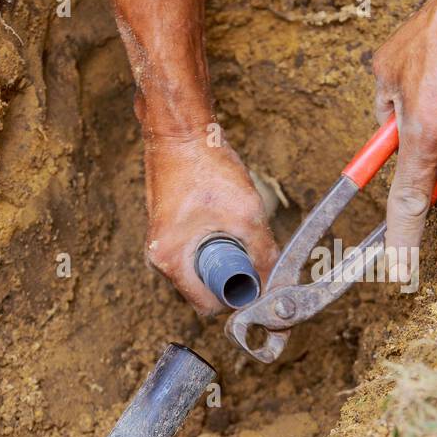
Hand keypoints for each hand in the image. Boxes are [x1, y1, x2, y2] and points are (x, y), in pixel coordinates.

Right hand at [142, 133, 278, 315]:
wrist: (179, 131)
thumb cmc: (203, 165)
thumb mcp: (245, 214)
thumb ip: (263, 252)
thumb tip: (276, 280)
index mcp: (170, 260)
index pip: (207, 305)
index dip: (237, 297)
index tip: (257, 281)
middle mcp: (160, 257)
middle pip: (205, 287)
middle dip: (233, 274)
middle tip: (252, 252)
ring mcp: (161, 243)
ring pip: (203, 267)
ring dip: (226, 257)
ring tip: (238, 229)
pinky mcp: (168, 229)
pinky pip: (196, 250)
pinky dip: (216, 242)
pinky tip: (226, 219)